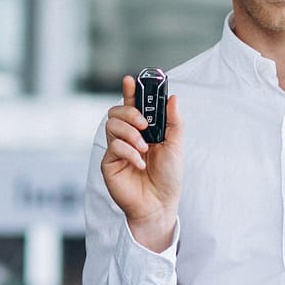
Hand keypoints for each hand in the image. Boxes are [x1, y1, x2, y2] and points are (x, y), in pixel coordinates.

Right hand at [100, 74, 183, 252]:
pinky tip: (139, 163)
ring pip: (112, 125)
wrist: (160, 204)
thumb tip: (173, 98)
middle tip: (143, 124)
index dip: (130, 91)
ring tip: (144, 149)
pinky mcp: (109, 163)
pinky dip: (129, 152)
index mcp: (143, 131)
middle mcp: (127, 137)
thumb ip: (173, 122)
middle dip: (130, 112)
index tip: (131, 80)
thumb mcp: (175, 146)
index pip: (133, 105)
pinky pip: (113, 147)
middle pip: (116, 112)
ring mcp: (116, 150)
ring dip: (130, 134)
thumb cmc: (167, 177)